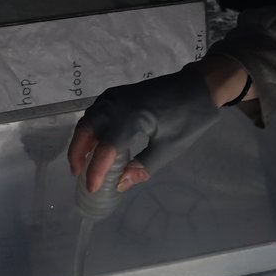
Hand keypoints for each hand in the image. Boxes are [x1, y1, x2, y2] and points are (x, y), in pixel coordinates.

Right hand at [66, 59, 248, 193]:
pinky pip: (95, 112)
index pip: (105, 149)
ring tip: (84, 161)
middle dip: (78, 154)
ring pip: (88, 120)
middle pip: (86, 130)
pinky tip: (96, 142)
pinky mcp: (117, 94)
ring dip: (82, 140)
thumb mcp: (169, 148)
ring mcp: (115, 96)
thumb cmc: (189, 118)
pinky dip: (90, 128)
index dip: (95, 171)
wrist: (198, 86)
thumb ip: (142, 167)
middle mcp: (117, 104)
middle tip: (78, 174)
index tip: (91, 188)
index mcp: (132, 118)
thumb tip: (119, 185)